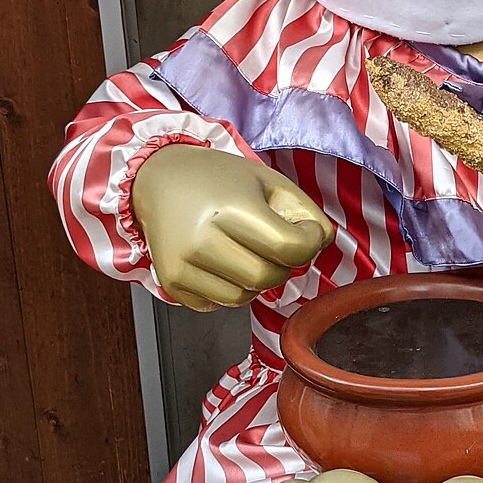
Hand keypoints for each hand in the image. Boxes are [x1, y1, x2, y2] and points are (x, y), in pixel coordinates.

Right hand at [131, 144, 332, 311]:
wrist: (159, 179)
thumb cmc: (216, 178)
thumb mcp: (267, 180)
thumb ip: (304, 210)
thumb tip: (323, 242)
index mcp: (230, 208)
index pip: (288, 248)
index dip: (308, 242)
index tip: (305, 232)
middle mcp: (202, 240)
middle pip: (268, 278)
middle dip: (282, 265)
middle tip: (275, 244)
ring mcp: (183, 265)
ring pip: (244, 298)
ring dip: (256, 281)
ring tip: (247, 252)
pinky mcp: (171, 283)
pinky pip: (217, 304)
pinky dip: (229, 289)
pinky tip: (222, 263)